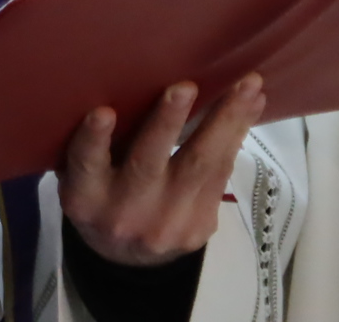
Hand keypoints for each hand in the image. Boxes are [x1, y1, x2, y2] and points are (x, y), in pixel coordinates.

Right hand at [59, 75, 266, 266]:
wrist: (129, 259)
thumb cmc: (106, 194)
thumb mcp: (87, 176)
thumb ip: (99, 143)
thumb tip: (135, 78)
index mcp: (87, 197)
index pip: (86, 165)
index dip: (94, 140)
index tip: (103, 112)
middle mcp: (124, 213)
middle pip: (148, 166)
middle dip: (168, 124)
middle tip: (185, 87)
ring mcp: (166, 223)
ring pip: (200, 166)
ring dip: (226, 121)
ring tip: (246, 84)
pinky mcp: (200, 226)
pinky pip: (222, 174)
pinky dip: (237, 134)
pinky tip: (252, 104)